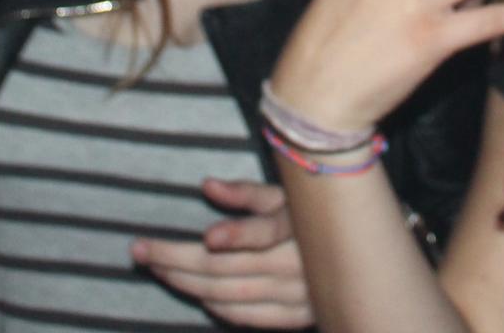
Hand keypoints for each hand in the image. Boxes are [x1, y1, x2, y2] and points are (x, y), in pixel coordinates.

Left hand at [135, 179, 312, 327]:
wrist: (363, 253)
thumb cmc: (317, 215)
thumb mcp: (289, 195)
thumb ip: (247, 193)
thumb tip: (206, 185)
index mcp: (298, 226)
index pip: (264, 233)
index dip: (238, 235)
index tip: (209, 236)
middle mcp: (298, 265)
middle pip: (228, 269)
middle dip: (177, 260)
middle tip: (140, 250)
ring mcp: (298, 296)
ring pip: (230, 296)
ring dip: (187, 284)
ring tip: (156, 268)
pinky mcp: (299, 316)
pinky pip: (249, 318)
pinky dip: (219, 308)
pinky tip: (197, 294)